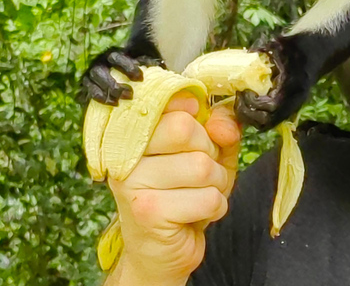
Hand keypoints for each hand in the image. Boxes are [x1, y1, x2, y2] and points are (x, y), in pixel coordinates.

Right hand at [80, 46, 164, 106]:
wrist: (116, 76)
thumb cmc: (133, 69)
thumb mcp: (140, 64)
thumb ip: (147, 63)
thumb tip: (160, 65)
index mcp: (113, 55)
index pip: (116, 58)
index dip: (127, 67)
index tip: (140, 78)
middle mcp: (100, 62)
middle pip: (102, 71)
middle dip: (115, 84)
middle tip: (130, 95)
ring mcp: (91, 74)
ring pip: (94, 81)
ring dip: (107, 91)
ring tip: (118, 102)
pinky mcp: (87, 86)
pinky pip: (90, 91)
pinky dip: (100, 97)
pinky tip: (111, 103)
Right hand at [104, 92, 240, 284]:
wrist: (162, 250)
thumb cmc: (184, 195)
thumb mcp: (209, 154)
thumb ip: (220, 130)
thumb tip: (224, 124)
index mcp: (134, 132)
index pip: (167, 100)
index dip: (195, 111)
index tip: (199, 120)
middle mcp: (125, 153)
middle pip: (185, 129)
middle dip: (209, 153)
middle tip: (200, 173)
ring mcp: (132, 182)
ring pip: (201, 166)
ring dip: (216, 184)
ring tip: (199, 195)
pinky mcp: (148, 212)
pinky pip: (207, 198)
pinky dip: (215, 207)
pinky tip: (197, 214)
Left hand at [235, 35, 315, 130]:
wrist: (320, 49)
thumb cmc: (302, 43)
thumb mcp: (286, 41)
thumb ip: (269, 47)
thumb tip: (250, 54)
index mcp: (295, 85)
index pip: (273, 106)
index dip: (254, 103)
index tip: (244, 90)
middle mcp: (294, 99)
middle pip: (268, 120)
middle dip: (248, 112)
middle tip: (238, 96)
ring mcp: (291, 104)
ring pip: (267, 123)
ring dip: (249, 116)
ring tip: (240, 99)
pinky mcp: (286, 105)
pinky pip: (268, 119)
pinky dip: (254, 115)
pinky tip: (246, 101)